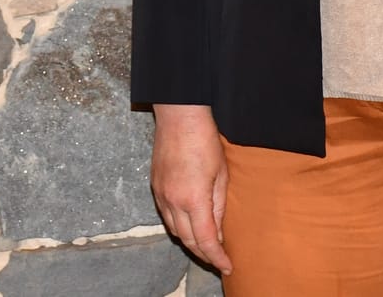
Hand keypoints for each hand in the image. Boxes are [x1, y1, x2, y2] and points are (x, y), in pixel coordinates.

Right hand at [151, 104, 231, 273]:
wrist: (179, 116)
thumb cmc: (204, 141)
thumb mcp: (221, 175)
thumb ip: (219, 206)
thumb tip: (218, 231)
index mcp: (193, 199)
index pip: (205, 240)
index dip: (216, 257)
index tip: (227, 266)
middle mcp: (173, 201)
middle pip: (187, 240)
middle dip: (204, 254)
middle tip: (219, 259)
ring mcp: (160, 194)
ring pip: (174, 230)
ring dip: (190, 242)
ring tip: (206, 245)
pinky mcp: (155, 186)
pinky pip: (166, 216)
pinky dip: (179, 226)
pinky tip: (190, 224)